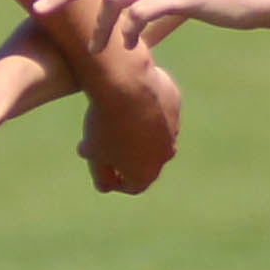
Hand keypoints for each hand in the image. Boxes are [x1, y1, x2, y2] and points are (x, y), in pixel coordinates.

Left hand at [79, 62, 180, 194]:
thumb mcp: (94, 152)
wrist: (127, 83)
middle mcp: (166, 154)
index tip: (103, 169)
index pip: (132, 186)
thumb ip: (100, 174)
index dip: (115, 180)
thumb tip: (105, 185)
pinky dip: (148, 108)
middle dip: (128, 155)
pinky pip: (161, 110)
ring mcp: (174, 128)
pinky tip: (130, 96)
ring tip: (117, 117)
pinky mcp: (175, 103)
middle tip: (108, 142)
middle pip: (147, 160)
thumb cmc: (106, 123)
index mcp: (146, 172)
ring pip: (156, 134)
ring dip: (140, 131)